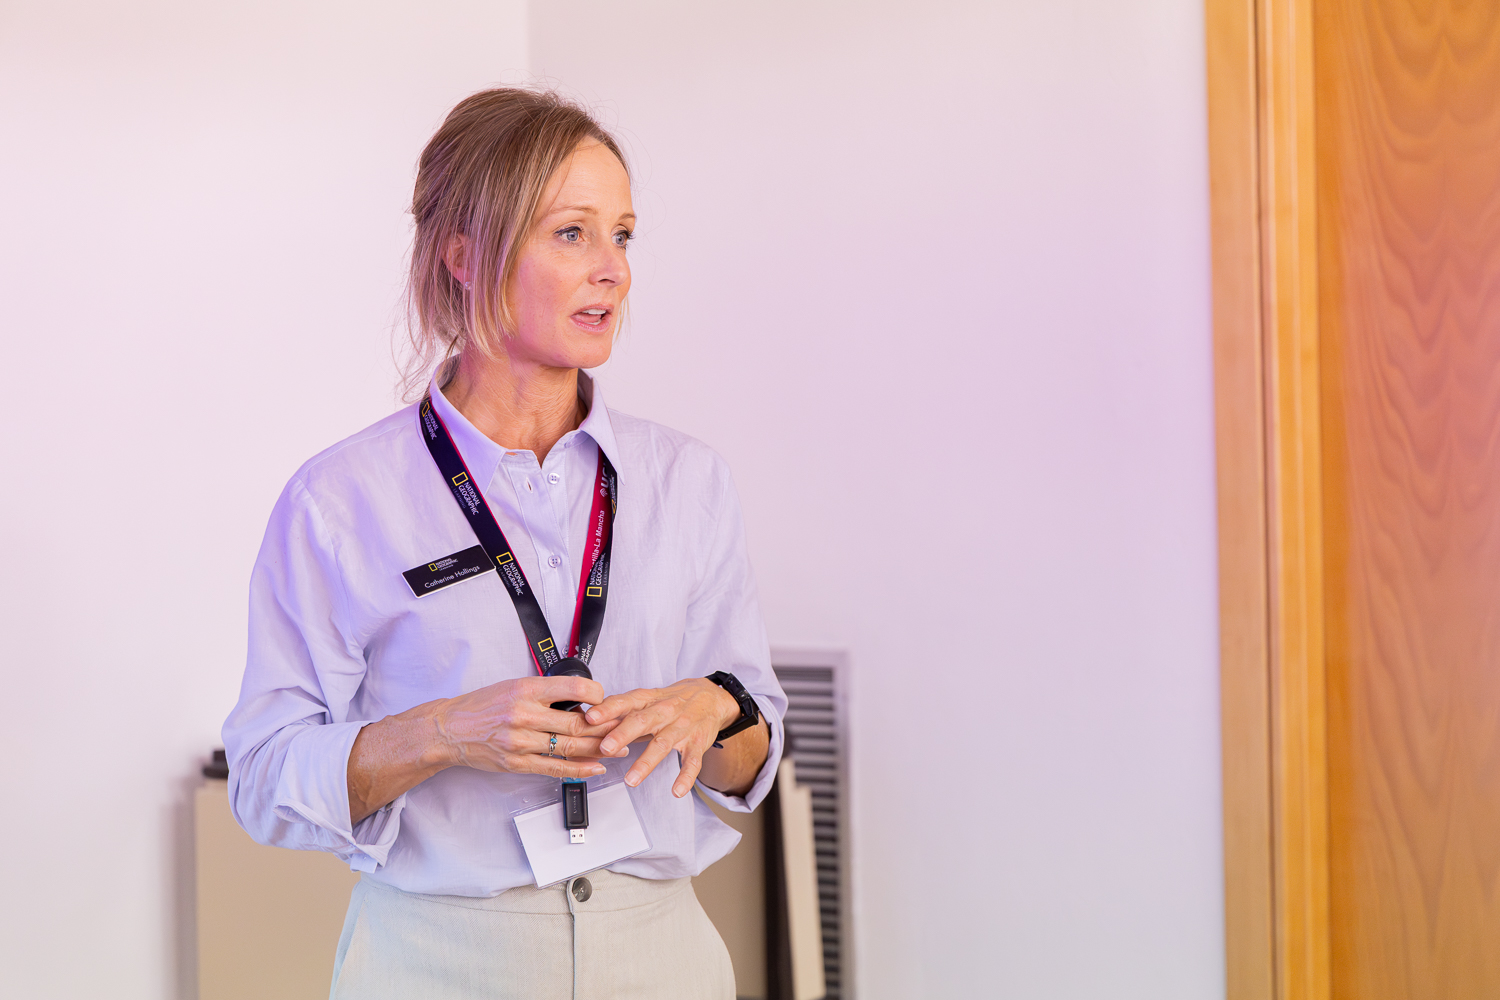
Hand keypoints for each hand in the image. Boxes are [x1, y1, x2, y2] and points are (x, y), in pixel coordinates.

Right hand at [435, 674, 620, 779]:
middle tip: (625, 728)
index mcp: (526, 689)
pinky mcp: (517, 763)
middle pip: (578, 723)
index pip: (574, 688)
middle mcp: (524, 714)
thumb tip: (582, 701)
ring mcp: (520, 741)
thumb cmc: (483, 706)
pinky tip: (597, 768)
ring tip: (619, 748)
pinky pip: (556, 768)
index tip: (606, 699)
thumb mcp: (514, 685)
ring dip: (601, 749)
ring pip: (571, 747)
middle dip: (607, 728)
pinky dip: (580, 769)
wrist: (450, 729)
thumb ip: (546, 693)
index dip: (598, 695)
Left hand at [585, 678, 740, 796]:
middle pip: (642, 721)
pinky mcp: (697, 743)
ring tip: (631, 779)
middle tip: (606, 748)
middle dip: (623, 734)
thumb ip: (621, 711)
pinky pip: (692, 762)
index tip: (591, 717)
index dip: (608, 709)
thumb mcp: (648, 699)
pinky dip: (685, 777)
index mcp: (649, 699)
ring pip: (663, 744)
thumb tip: (588, 722)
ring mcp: (682, 727)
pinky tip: (676, 791)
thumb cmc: (673, 700)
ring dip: (646, 762)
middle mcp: (665, 711)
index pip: (626, 701)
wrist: (712, 697)